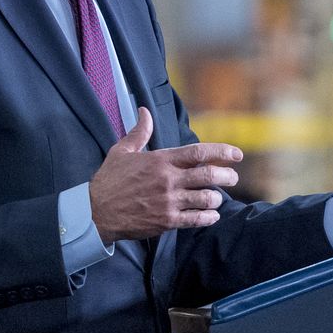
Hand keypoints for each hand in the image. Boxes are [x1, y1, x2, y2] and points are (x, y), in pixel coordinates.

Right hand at [88, 107, 241, 242]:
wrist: (96, 211)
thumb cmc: (109, 180)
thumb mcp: (121, 151)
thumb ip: (138, 132)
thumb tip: (144, 111)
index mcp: (160, 160)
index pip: (198, 152)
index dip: (221, 152)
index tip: (236, 154)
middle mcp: (168, 179)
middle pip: (208, 175)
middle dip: (227, 176)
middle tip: (232, 177)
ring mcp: (169, 201)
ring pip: (206, 198)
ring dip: (216, 198)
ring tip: (217, 198)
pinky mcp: (167, 221)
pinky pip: (196, 219)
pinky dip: (209, 217)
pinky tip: (211, 215)